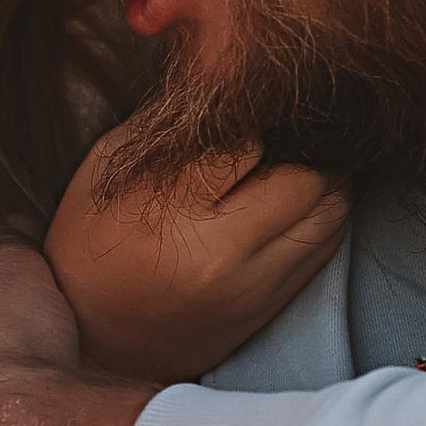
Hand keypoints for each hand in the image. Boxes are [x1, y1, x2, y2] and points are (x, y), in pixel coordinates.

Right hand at [44, 130, 345, 376]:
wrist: (97, 343)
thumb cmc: (94, 244)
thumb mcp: (109, 172)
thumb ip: (167, 127)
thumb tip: (224, 82)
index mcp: (172, 216)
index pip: (246, 142)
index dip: (244, 123)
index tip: (231, 125)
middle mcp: (223, 258)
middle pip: (307, 178)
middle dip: (297, 148)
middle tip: (274, 141)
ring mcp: (256, 288)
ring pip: (331, 212)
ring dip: (321, 179)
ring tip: (289, 168)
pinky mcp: (274, 307)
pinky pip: (328, 245)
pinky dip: (320, 214)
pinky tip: (292, 203)